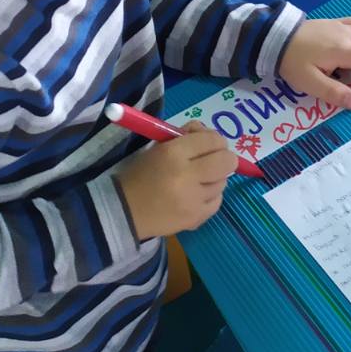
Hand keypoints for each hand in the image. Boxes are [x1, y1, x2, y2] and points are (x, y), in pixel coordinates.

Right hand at [116, 123, 235, 238]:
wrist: (123, 211)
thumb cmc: (140, 174)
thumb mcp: (159, 147)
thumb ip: (186, 136)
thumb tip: (208, 133)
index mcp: (173, 153)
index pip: (212, 139)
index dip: (213, 139)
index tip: (206, 143)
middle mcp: (187, 176)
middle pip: (227, 161)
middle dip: (222, 157)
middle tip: (211, 159)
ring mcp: (193, 200)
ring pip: (223, 182)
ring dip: (214, 178)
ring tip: (197, 180)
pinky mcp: (195, 219)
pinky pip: (217, 201)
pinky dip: (210, 196)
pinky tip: (196, 195)